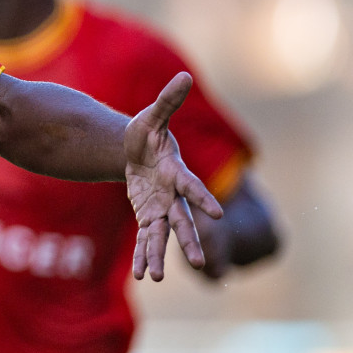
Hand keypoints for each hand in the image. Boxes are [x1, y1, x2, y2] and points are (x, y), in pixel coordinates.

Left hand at [126, 73, 223, 280]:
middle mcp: (173, 195)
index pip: (192, 186)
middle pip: (183, 221)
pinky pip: (146, 238)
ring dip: (159, 256)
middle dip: (190, 240)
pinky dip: (143, 254)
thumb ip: (167, 100)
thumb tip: (184, 75)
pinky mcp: (147, 215)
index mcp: (176, 172)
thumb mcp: (152, 116)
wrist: (135, 149)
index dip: (203, 197)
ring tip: (154, 278)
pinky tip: (141, 275)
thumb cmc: (147, 132)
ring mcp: (161, 207)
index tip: (216, 213)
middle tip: (199, 262)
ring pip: (163, 236)